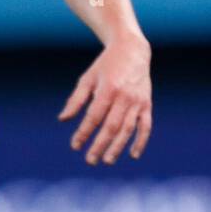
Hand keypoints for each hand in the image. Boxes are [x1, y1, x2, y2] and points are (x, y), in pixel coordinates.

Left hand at [58, 38, 151, 164]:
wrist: (132, 51)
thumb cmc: (104, 66)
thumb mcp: (87, 79)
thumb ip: (76, 100)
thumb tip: (63, 120)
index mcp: (107, 90)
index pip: (94, 117)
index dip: (84, 132)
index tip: (75, 146)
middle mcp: (124, 97)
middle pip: (111, 126)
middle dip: (100, 144)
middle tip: (90, 160)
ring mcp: (137, 102)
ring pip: (128, 129)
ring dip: (118, 147)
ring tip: (107, 160)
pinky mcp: (147, 104)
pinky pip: (145, 126)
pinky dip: (141, 141)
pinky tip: (133, 154)